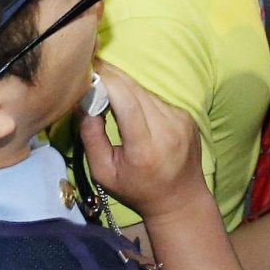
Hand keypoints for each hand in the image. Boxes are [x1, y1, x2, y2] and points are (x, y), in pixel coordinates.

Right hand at [80, 64, 210, 219]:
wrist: (180, 199)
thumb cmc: (137, 190)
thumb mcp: (104, 173)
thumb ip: (91, 138)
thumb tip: (83, 103)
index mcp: (146, 148)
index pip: (128, 103)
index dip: (108, 83)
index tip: (89, 73)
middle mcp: (168, 129)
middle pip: (136, 90)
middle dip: (112, 77)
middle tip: (91, 69)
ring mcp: (181, 120)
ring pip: (146, 91)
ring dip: (125, 86)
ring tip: (106, 86)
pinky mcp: (186, 115)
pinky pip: (156, 98)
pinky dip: (139, 97)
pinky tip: (129, 104)